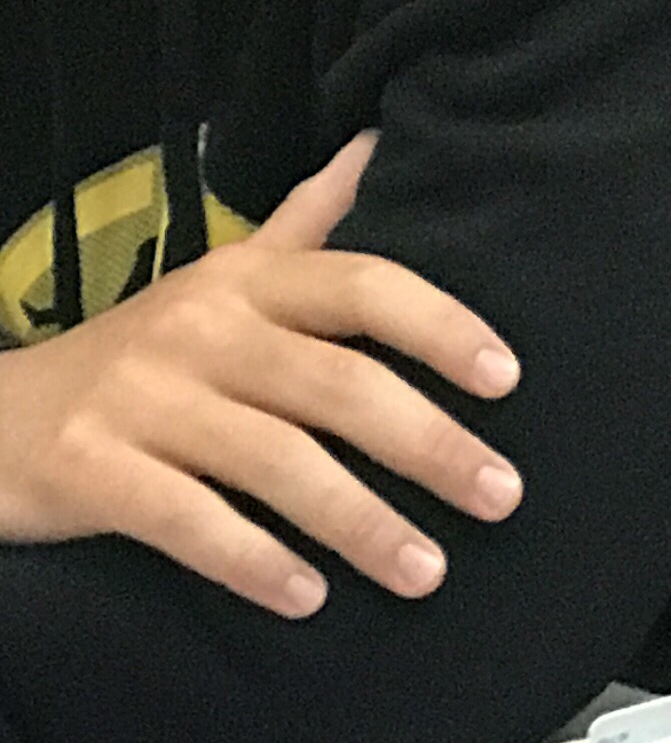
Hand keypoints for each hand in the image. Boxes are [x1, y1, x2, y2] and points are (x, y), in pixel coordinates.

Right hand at [0, 134, 523, 616]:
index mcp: (246, 282)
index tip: (508, 378)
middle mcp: (201, 331)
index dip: (441, 325)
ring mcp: (142, 401)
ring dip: (361, 522)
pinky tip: (308, 597)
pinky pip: (187, 521)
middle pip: (337, 384)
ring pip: (276, 462)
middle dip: (429, 444)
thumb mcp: (222, 278)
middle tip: (502, 495)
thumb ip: (307, 221)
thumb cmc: (143, 352)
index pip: (363, 286)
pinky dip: (253, 561)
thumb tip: (379, 144)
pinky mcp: (90, 471)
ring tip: (428, 572)